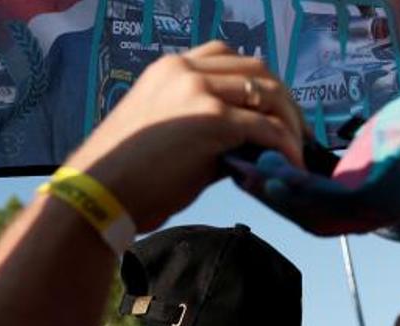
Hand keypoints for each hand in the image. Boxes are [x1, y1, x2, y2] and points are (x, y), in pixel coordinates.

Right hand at [66, 42, 304, 231]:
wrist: (100, 192)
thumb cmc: (131, 174)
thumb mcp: (171, 133)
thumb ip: (212, 128)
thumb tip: (255, 145)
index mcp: (172, 68)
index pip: (230, 58)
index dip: (261, 84)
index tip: (277, 113)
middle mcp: (186, 70)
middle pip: (258, 70)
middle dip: (285, 103)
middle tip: (298, 136)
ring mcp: (199, 90)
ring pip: (269, 94)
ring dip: (291, 124)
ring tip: (298, 154)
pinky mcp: (212, 119)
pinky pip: (268, 128)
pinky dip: (287, 147)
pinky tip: (292, 167)